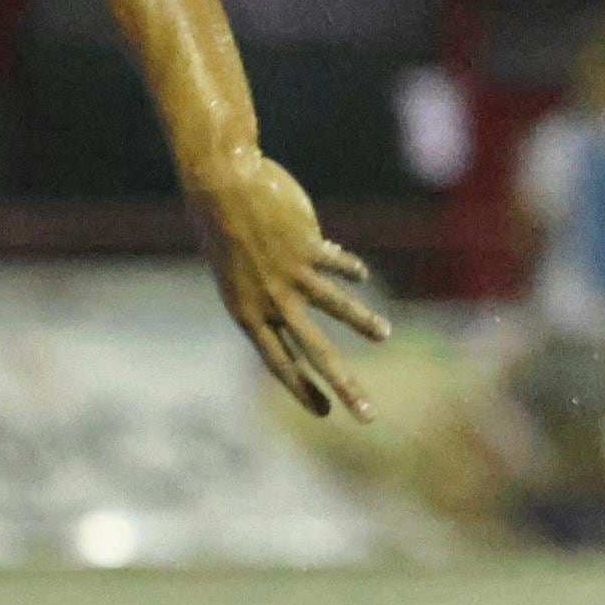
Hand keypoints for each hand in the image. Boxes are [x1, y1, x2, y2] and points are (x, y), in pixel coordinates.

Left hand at [188, 146, 386, 420]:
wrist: (221, 189)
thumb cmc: (224, 231)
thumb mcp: (238, 273)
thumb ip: (271, 293)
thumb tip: (314, 297)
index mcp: (247, 315)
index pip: (278, 363)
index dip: (302, 388)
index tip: (325, 413)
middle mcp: (270, 302)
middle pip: (314, 353)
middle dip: (343, 386)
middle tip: (366, 415)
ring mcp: (290, 276)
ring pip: (336, 308)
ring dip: (362, 323)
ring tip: (383, 335)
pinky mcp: (308, 249)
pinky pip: (338, 266)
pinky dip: (350, 270)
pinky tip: (360, 276)